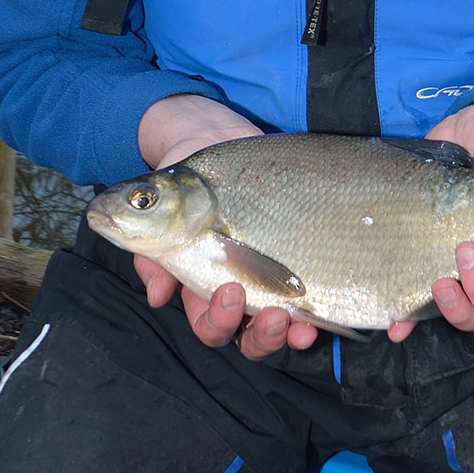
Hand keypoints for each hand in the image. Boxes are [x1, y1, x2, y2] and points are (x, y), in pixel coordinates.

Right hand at [133, 96, 319, 357]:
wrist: (211, 137)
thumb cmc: (182, 180)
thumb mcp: (161, 211)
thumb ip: (152, 252)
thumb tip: (158, 294)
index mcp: (204, 284)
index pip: (210, 324)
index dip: (218, 321)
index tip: (230, 291)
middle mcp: (237, 289)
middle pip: (246, 335)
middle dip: (258, 335)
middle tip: (271, 314)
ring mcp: (268, 278)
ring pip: (276, 325)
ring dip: (286, 332)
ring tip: (296, 324)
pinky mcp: (296, 259)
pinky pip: (308, 297)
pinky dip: (316, 312)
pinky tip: (321, 312)